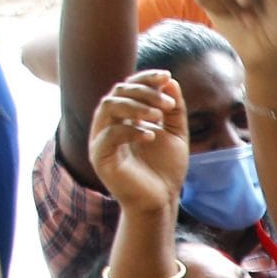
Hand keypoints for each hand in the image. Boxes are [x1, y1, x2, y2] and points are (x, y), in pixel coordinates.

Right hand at [88, 70, 187, 214]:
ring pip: (108, 106)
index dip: (146, 78)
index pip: (129, 86)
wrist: (160, 200)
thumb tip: (171, 82)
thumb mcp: (176, 134)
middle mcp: (109, 123)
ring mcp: (102, 139)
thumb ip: (174, 109)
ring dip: (135, 106)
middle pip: (118, 92)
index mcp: (125, 116)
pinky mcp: (100, 157)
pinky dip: (131, 130)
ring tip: (158, 116)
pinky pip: (109, 134)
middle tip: (168, 105)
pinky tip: (151, 136)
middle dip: (144, 92)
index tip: (167, 76)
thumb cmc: (166, 168)